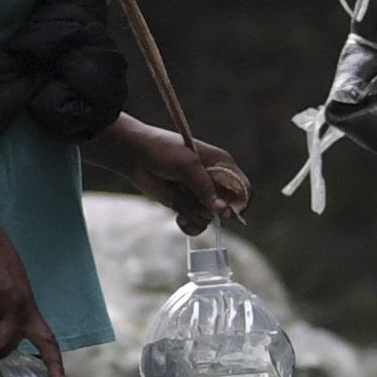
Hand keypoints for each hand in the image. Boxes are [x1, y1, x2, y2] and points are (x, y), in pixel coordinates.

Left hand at [134, 133, 251, 229]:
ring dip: (195, 215)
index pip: (243, 189)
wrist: (134, 155)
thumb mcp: (186, 165)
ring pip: (210, 217)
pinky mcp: (186, 205)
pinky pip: (197, 224)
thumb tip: (221, 209)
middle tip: (193, 201)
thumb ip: (204, 187)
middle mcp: (215, 181)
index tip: (225, 213)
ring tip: (179, 206)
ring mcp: (200, 195)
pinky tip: (179, 219)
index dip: (239, 204)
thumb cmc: (162, 150)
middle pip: (227, 208)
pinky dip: (190, 225)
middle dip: (210, 210)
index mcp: (222, 164)